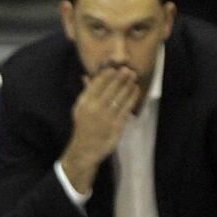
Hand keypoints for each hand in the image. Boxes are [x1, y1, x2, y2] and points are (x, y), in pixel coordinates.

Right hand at [58, 66, 140, 194]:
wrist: (86, 149)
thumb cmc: (84, 126)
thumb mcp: (80, 108)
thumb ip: (86, 92)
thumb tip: (87, 76)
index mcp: (85, 102)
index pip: (97, 84)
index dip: (107, 74)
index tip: (115, 67)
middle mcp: (96, 108)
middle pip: (111, 88)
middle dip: (120, 77)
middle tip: (128, 69)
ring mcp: (107, 117)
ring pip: (120, 97)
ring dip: (128, 84)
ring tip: (133, 76)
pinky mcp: (117, 125)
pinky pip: (127, 108)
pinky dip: (132, 97)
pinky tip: (136, 89)